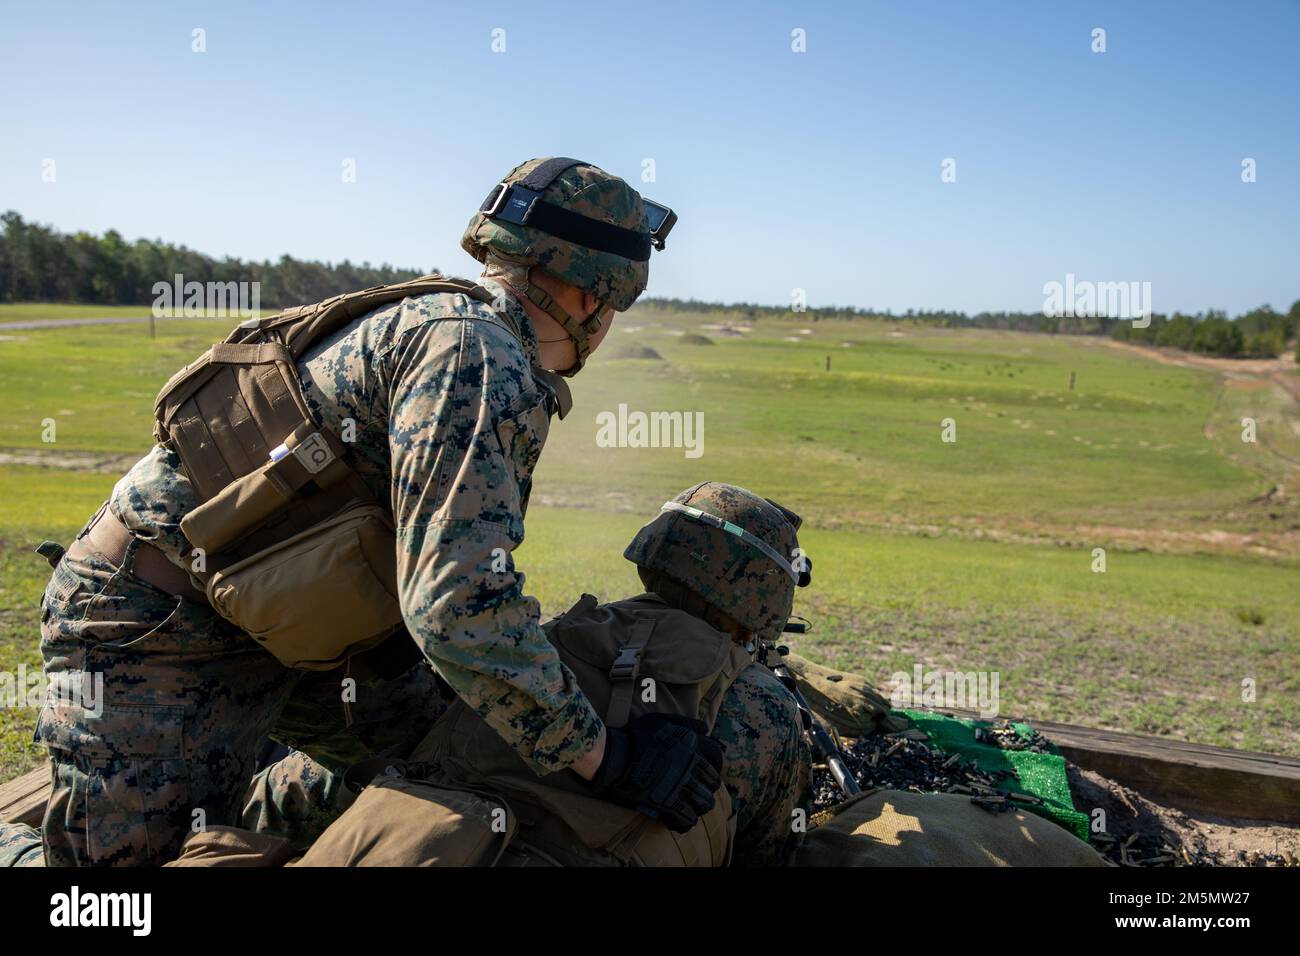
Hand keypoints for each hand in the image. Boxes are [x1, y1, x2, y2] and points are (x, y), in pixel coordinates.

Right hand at [586, 713, 723, 832]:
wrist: (619, 758)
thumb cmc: (638, 737)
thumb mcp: (662, 721)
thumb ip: (685, 723)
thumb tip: (703, 728)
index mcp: (692, 747)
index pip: (716, 757)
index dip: (713, 763)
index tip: (705, 768)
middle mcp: (692, 768)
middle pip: (713, 784)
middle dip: (706, 786)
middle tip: (695, 788)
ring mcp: (683, 788)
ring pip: (705, 804)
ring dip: (698, 804)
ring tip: (689, 804)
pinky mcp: (671, 806)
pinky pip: (688, 820)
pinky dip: (684, 821)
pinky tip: (677, 818)